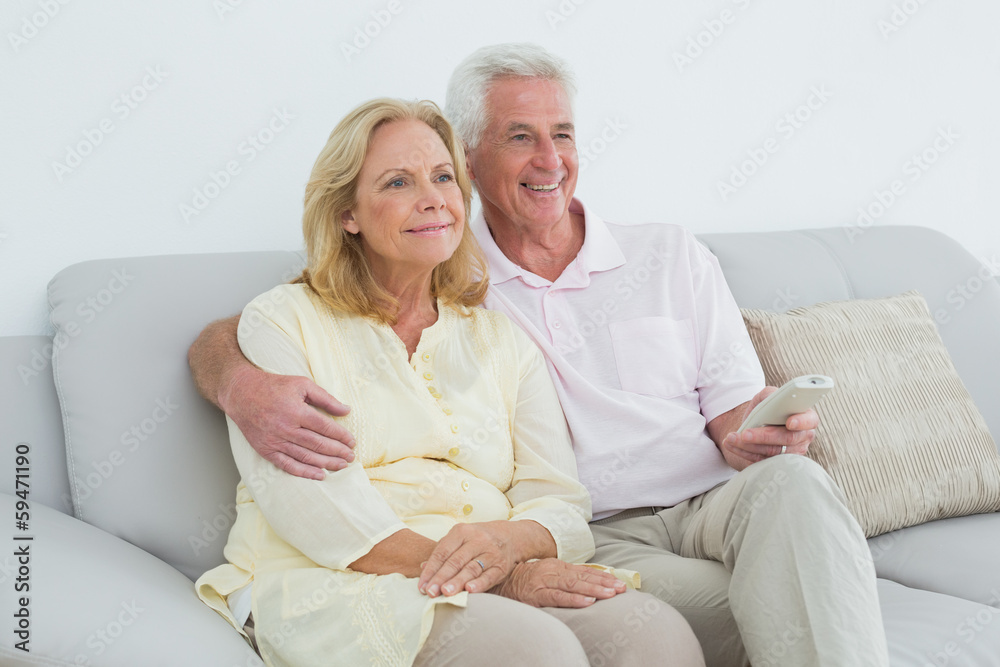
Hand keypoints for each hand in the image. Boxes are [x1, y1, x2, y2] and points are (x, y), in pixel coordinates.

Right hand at [221, 363, 355, 479]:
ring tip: (341, 465)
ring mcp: (275, 441)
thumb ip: (325, 398)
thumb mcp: (302, 384)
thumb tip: (346, 409)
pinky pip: (288, 465)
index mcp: (296, 411)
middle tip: (351, 456)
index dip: (341, 436)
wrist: (241, 394)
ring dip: (326, 463)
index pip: (325, 427)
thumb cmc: (274, 386)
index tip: (352, 441)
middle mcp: (286, 428)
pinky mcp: (266, 450)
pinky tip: (320, 475)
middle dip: (338, 452)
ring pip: (306, 457)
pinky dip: (305, 472)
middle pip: (318, 444)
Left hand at [418, 522, 521, 596]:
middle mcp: (477, 540)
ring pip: (472, 568)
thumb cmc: (478, 540)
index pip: (442, 552)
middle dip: (442, 577)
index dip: (431, 569)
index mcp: (462, 532)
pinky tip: (469, 590)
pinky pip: (490, 575)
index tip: (422, 586)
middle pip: (456, 560)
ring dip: (458, 581)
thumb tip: (422, 567)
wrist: (510, 537)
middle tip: (431, 592)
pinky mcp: (502, 566)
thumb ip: (442, 552)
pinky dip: (480, 583)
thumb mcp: (460, 539)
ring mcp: (491, 552)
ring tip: (446, 593)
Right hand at [493, 559, 625, 607]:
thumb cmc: (525, 580)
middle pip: (583, 577)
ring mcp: (545, 582)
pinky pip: (558, 597)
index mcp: (558, 566)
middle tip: (621, 589)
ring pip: (574, 586)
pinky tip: (588, 602)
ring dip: (594, 590)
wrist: (498, 580)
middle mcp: (553, 571)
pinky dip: (574, 599)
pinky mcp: (536, 594)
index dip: (603, 577)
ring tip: (610, 594)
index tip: (619, 582)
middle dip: (604, 583)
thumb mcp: (547, 576)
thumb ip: (564, 578)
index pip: (585, 572)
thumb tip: (587, 585)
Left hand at [721, 387, 817, 466]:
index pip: (810, 420)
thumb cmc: (766, 408)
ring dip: (749, 446)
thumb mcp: (767, 397)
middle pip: (787, 439)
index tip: (789, 422)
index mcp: (806, 417)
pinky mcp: (778, 463)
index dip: (801, 421)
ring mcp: (793, 452)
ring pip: (773, 452)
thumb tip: (770, 398)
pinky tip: (731, 445)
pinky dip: (744, 453)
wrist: (756, 423)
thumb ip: (770, 394)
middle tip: (745, 433)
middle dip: (764, 436)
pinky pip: (763, 461)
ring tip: (731, 438)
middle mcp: (803, 436)